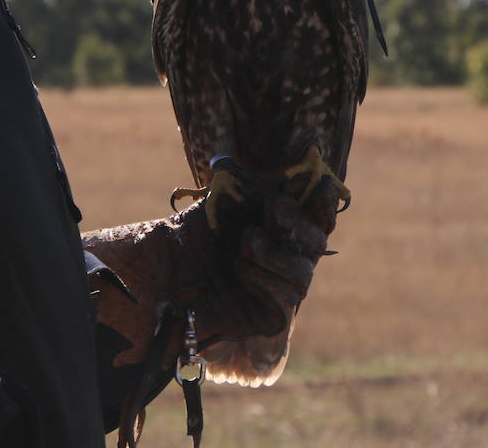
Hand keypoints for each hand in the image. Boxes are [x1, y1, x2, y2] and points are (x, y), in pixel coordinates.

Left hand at [83, 171, 343, 369]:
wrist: (163, 274)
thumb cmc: (193, 235)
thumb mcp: (224, 201)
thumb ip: (253, 184)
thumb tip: (284, 169)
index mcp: (280, 231)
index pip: (316, 219)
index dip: (323, 203)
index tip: (323, 182)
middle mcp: (284, 260)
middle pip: (316, 243)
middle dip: (298, 222)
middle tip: (273, 209)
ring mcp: (279, 290)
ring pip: (303, 273)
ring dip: (274, 253)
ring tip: (246, 243)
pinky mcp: (269, 318)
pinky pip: (286, 299)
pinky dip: (264, 278)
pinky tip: (241, 269)